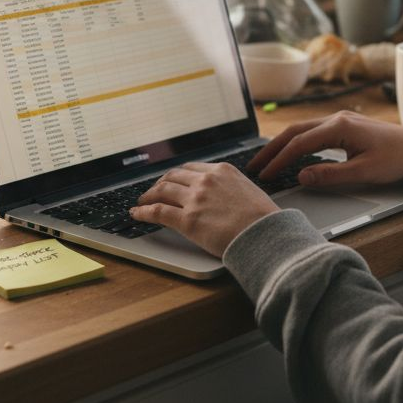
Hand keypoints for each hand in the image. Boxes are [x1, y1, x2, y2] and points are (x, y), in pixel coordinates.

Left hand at [130, 162, 279, 256]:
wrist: (265, 234)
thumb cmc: (263, 219)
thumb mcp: (249, 190)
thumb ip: (231, 187)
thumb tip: (224, 195)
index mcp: (222, 170)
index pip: (191, 168)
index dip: (177, 175)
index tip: (172, 181)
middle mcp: (206, 181)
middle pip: (173, 177)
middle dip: (160, 183)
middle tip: (154, 191)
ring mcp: (195, 199)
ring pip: (162, 191)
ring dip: (148, 196)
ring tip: (142, 201)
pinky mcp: (188, 220)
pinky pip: (158, 211)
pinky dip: (144, 211)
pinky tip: (137, 214)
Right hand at [246, 110, 402, 188]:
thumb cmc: (397, 158)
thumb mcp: (364, 172)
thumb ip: (330, 175)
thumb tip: (301, 176)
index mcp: (340, 127)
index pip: (300, 143)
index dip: (279, 160)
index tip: (265, 175)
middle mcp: (336, 119)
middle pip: (294, 131)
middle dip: (272, 149)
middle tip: (255, 166)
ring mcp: (340, 120)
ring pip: (302, 130)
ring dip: (282, 144)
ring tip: (266, 160)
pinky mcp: (344, 126)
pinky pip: (312, 132)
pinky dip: (296, 142)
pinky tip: (290, 153)